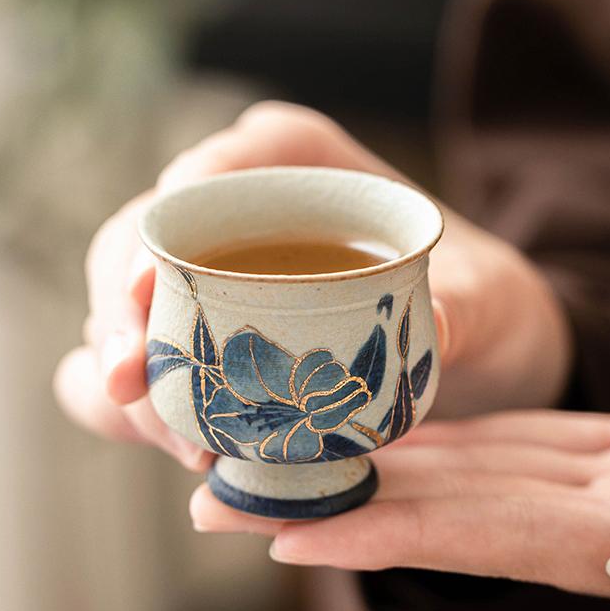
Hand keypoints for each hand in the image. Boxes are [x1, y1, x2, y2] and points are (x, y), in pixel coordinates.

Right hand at [54, 101, 571, 456]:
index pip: (201, 177)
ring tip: (187, 449)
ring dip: (127, 381)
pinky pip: (136, 366)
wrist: (477, 350)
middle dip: (125, 324)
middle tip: (152, 403)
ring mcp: (206, 275)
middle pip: (131, 247)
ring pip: (119, 314)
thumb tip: (431, 330)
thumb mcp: (490, 297)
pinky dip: (129, 407)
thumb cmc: (481, 302)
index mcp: (291, 162)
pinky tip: (168, 444)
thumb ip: (464, 305)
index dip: (158, 230)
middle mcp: (233, 210)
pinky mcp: (202, 337)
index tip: (150, 292)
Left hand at [190, 410, 609, 599]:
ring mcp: (577, 484)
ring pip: (450, 472)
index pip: (462, 533)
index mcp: (603, 536)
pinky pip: (496, 449)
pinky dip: (429, 446)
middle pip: (429, 503)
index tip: (280, 534)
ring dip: (357, 470)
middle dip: (323, 502)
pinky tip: (371, 436)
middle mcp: (574, 514)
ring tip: (257, 466)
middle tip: (214, 494)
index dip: (369, 530)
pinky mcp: (590, 460)